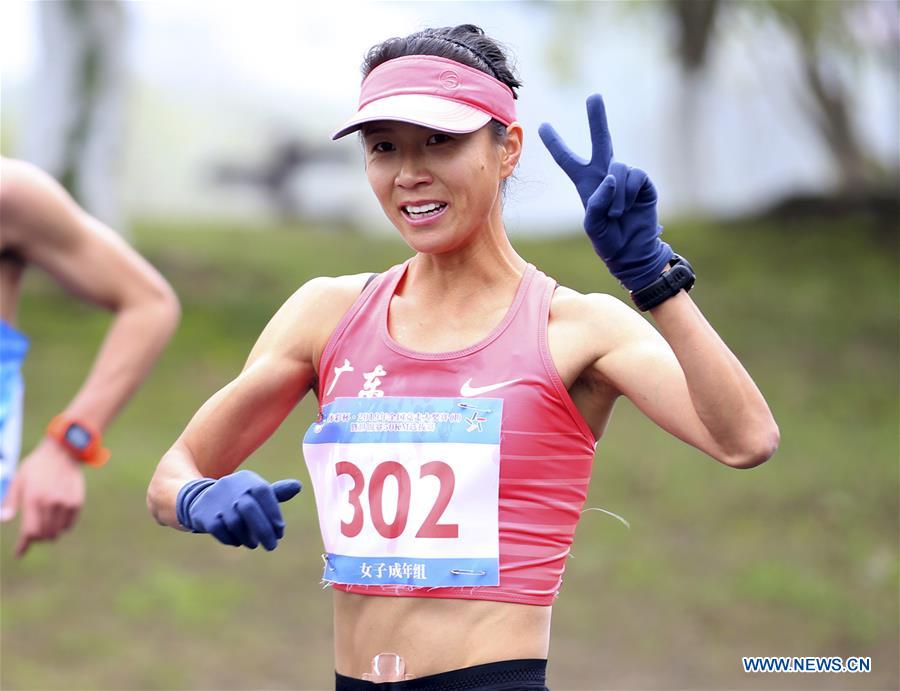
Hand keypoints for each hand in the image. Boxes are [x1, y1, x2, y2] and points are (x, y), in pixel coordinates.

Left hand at [1, 438, 84, 557]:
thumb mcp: (18, 480)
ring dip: (50, 533)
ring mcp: (66, 503)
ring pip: (57, 532)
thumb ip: (10, 501)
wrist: (64, 452)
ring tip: (45, 526)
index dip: (24, 545)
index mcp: (33, 499)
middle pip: (44, 535)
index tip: (19, 553)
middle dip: (36, 539)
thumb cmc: (37, 466)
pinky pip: (69, 525)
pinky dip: (62, 526)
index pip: (30, 532)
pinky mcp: (77, 502)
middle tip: (32, 535)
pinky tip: (57, 518)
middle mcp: (51, 504)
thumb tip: (3, 520)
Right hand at [176, 469, 300, 550]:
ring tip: (254, 543)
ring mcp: (216, 500)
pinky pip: (220, 531)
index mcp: (248, 479)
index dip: (274, 513)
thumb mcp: (255, 492)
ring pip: (235, 523)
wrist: (201, 499)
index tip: (280, 531)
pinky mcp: (204, 514)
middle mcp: (232, 486)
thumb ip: (277, 492)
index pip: (265, 493)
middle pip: (250, 509)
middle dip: (264, 530)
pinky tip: (237, 541)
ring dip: (248, 538)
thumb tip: (298, 486)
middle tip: (272, 546)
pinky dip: (231, 539)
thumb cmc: (238, 498)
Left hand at [539, 94, 672, 290]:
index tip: (541, 126)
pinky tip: (628, 207)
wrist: (632, 250)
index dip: (556, 144)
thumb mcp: (592, 225)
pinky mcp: (642, 182)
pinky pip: (632, 176)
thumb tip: (611, 177)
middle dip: (597, 118)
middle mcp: (605, 175)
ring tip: (616, 213)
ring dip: (615, 194)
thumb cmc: (608, 240)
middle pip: (600, 140)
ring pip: (617, 168)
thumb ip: (597, 202)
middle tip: (594, 97)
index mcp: (586, 183)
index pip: (567, 159)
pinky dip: (627, 193)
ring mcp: (625, 177)